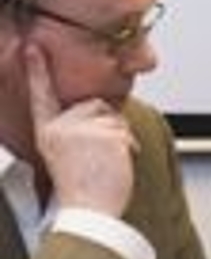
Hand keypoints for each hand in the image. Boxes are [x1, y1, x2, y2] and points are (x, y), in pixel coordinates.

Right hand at [25, 44, 136, 215]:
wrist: (88, 213)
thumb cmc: (84, 189)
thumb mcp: (70, 154)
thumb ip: (79, 131)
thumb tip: (104, 110)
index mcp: (48, 133)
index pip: (42, 97)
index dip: (37, 70)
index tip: (32, 46)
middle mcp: (60, 128)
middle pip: (97, 106)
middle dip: (108, 125)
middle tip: (101, 156)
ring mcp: (82, 130)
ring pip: (115, 118)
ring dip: (120, 138)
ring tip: (106, 163)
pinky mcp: (104, 134)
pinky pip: (127, 131)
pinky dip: (129, 146)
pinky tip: (117, 164)